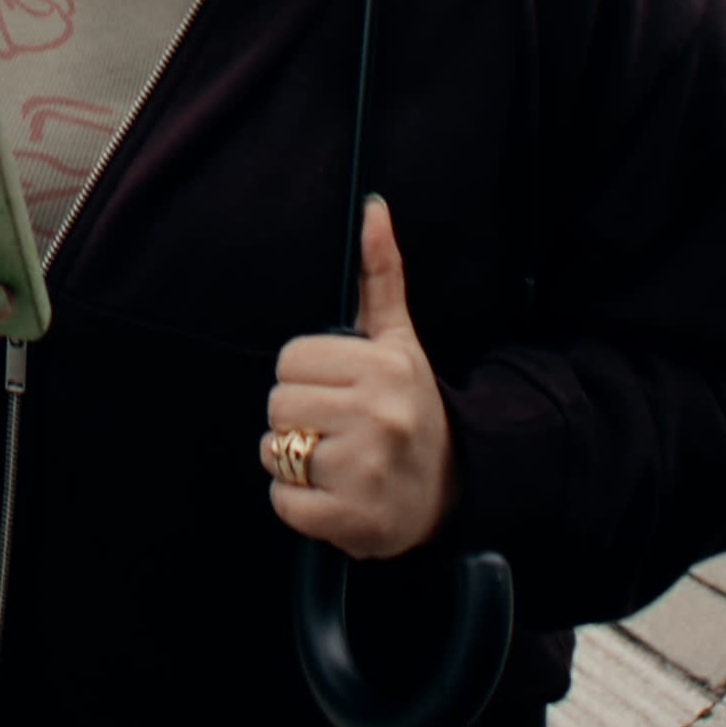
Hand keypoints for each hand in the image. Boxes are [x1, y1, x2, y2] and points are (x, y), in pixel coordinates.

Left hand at [262, 199, 457, 559]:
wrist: (451, 489)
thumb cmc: (410, 407)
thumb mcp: (399, 341)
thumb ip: (380, 274)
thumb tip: (372, 206)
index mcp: (385, 368)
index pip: (291, 359)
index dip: (306, 376)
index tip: (337, 389)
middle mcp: (379, 416)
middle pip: (277, 404)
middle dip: (297, 417)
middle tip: (337, 427)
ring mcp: (365, 471)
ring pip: (274, 451)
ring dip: (293, 461)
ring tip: (335, 460)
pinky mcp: (351, 520)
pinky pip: (283, 503)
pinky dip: (298, 504)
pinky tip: (333, 495)